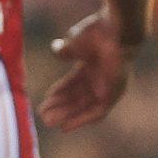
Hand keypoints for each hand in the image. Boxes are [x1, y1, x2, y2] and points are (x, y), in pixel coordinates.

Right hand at [38, 9, 135, 130]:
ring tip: (48, 122)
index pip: (73, 83)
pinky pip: (97, 112)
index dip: (59, 93)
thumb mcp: (75, 41)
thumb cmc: (96, 32)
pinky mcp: (114, 93)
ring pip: (85, 106)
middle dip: (60, 107)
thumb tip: (56, 50)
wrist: (115, 31)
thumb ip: (65, 50)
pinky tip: (65, 126)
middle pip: (78, 97)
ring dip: (67, 115)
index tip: (45, 102)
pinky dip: (81, 119)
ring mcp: (108, 85)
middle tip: (43, 117)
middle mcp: (100, 77)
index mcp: (91, 63)